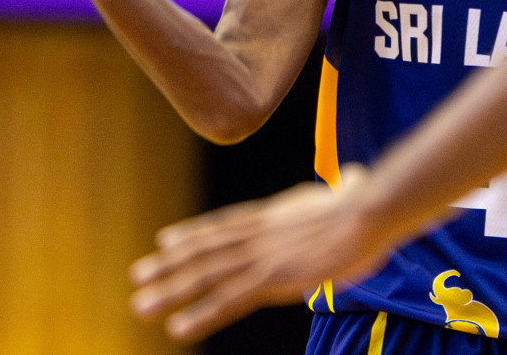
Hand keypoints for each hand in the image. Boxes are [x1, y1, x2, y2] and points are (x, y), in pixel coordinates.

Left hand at [129, 170, 390, 341]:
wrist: (369, 211)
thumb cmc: (366, 203)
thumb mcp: (346, 193)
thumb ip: (340, 190)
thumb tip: (355, 178)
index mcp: (271, 215)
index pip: (223, 226)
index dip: (192, 234)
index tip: (165, 241)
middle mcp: (257, 233)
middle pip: (204, 251)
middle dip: (168, 266)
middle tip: (136, 276)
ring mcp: (262, 256)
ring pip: (205, 276)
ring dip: (170, 291)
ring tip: (140, 305)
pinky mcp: (272, 278)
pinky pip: (228, 301)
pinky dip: (200, 315)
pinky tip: (178, 329)